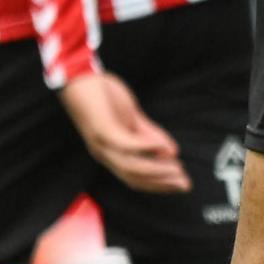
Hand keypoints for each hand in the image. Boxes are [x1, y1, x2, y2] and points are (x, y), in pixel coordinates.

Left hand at [59, 69, 192, 194]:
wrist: (78, 78)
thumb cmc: (103, 97)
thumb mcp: (132, 117)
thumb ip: (150, 134)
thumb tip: (171, 152)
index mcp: (111, 153)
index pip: (135, 177)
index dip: (158, 184)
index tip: (181, 185)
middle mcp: (105, 153)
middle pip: (134, 177)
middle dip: (161, 183)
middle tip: (184, 184)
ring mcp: (102, 143)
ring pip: (130, 166)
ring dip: (156, 169)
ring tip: (176, 168)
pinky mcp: (101, 128)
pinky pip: (124, 144)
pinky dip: (144, 147)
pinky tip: (162, 145)